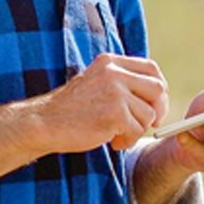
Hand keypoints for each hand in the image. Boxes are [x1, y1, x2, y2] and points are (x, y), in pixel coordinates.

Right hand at [36, 54, 168, 153]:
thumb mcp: (96, 83)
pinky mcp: (115, 114)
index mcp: (110, 62)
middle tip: (147, 124)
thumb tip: (157, 95)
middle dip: (158, 109)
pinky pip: (137, 130)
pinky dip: (128, 140)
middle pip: (158, 88)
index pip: (151, 68)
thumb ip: (121, 82)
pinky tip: (112, 141)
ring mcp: (115, 92)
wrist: (44, 123)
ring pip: (149, 113)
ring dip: (137, 129)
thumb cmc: (71, 109)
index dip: (159, 89)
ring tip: (118, 135)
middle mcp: (114, 72)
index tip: (154, 105)